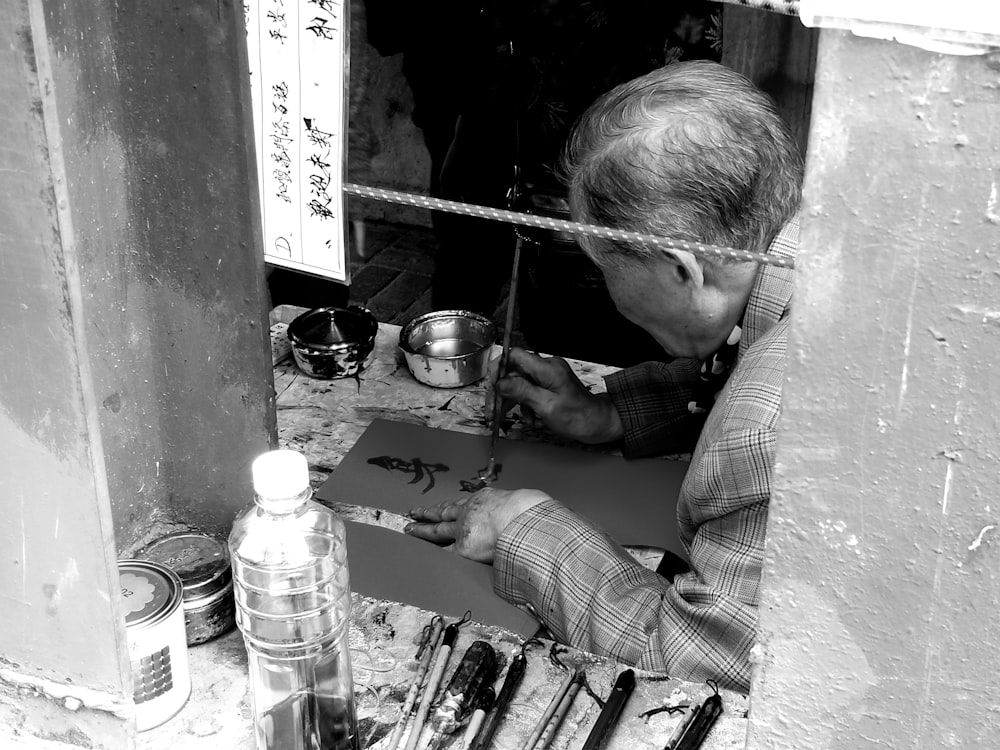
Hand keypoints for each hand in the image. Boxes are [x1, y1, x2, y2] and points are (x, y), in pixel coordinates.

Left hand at [404, 487, 550, 562]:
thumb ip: (509, 509)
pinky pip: (446, 552)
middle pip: (442, 512)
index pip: (459, 503)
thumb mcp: (515, 501)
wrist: (522, 517)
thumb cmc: (528, 510)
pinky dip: (434, 553)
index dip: (446, 505)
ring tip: (409, 529)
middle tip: (413, 512)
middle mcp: (468, 512)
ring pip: (438, 529)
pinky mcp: (464, 548)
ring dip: (422, 530)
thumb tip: (521, 514)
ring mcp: (464, 529)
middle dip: (427, 513)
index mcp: (482, 499)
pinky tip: (422, 554)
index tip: (438, 505)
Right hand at [489, 348, 623, 444]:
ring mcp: (548, 377)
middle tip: (493, 411)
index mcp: (547, 368)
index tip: (492, 388)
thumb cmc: (578, 416)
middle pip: (513, 372)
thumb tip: (500, 383)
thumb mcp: (546, 406)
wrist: (598, 424)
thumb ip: (522, 391)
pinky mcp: (549, 386)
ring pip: (519, 384)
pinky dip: (526, 406)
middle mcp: (547, 368)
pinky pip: (529, 392)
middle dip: (502, 392)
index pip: (514, 355)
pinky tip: (532, 418)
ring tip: (514, 418)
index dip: (499, 369)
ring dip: (514, 402)